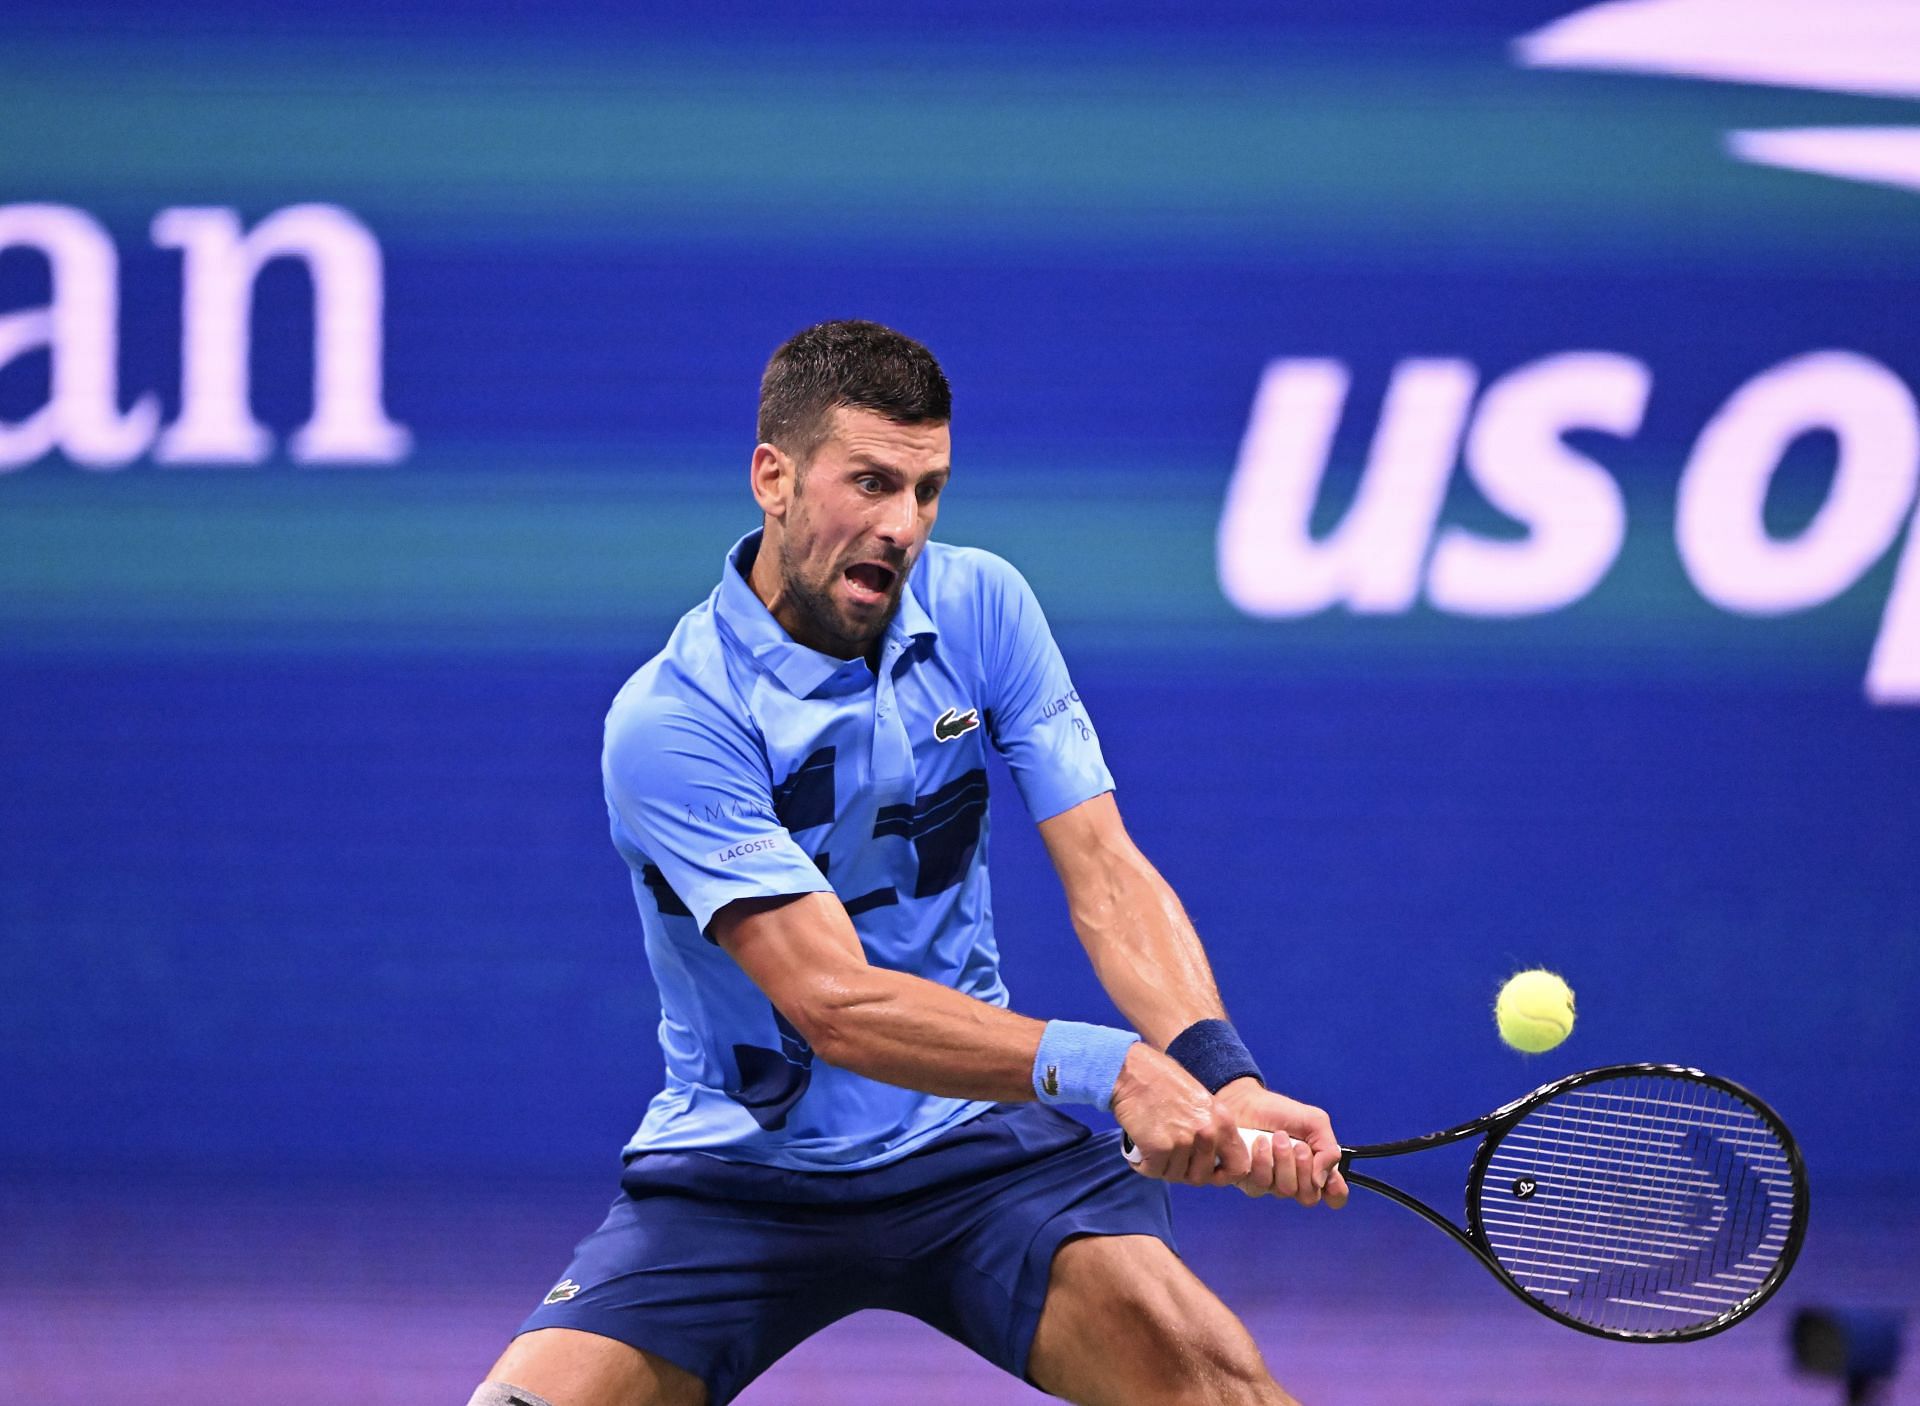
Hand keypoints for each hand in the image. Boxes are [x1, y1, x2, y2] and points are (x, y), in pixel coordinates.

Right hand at [1110, 1044, 1250, 1187]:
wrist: (1131, 1071)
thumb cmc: (1162, 1081)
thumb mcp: (1201, 1101)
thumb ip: (1212, 1129)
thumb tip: (1212, 1159)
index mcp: (1223, 1121)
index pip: (1238, 1167)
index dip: (1222, 1175)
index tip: (1208, 1171)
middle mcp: (1207, 1133)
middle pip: (1201, 1177)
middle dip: (1184, 1172)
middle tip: (1170, 1157)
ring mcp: (1183, 1142)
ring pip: (1175, 1176)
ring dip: (1162, 1166)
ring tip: (1153, 1147)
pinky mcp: (1158, 1148)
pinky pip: (1153, 1171)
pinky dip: (1144, 1164)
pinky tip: (1140, 1148)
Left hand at [1216, 1078, 1350, 1208]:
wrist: (1246, 1101)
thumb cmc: (1280, 1112)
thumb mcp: (1314, 1122)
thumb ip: (1328, 1150)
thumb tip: (1321, 1181)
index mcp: (1316, 1168)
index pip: (1334, 1196)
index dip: (1336, 1193)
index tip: (1332, 1181)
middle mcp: (1296, 1181)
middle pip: (1309, 1196)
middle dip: (1305, 1168)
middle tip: (1298, 1145)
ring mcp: (1272, 1184)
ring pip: (1285, 1190)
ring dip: (1284, 1161)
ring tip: (1277, 1137)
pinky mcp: (1249, 1182)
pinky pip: (1260, 1185)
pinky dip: (1263, 1161)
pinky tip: (1260, 1142)